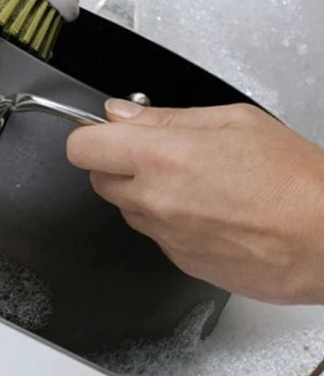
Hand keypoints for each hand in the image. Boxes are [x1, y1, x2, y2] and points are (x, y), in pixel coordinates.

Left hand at [66, 99, 323, 303]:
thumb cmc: (293, 178)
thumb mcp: (230, 121)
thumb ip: (165, 117)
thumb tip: (121, 113)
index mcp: (159, 157)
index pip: (82, 148)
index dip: (91, 136)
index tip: (105, 132)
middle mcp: (154, 200)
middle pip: (99, 179)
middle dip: (117, 162)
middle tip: (156, 152)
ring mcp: (166, 236)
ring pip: (128, 208)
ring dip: (144, 192)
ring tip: (193, 181)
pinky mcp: (182, 262)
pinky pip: (157, 234)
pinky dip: (169, 220)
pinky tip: (207, 209)